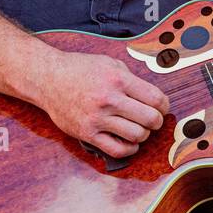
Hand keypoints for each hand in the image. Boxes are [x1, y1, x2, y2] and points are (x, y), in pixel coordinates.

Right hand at [35, 50, 169, 156]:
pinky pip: (117, 149)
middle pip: (149, 119)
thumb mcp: (110, 63)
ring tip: (139, 128)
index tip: (162, 107)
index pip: (155, 98)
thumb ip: (131, 78)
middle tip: (154, 119)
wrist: (48, 78)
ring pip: (136, 135)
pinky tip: (130, 142)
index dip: (165, 105)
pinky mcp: (87, 134)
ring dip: (143, 134)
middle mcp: (109, 99)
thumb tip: (152, 96)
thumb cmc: (79, 69)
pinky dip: (129, 149)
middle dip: (156, 121)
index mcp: (118, 79)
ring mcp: (97, 118)